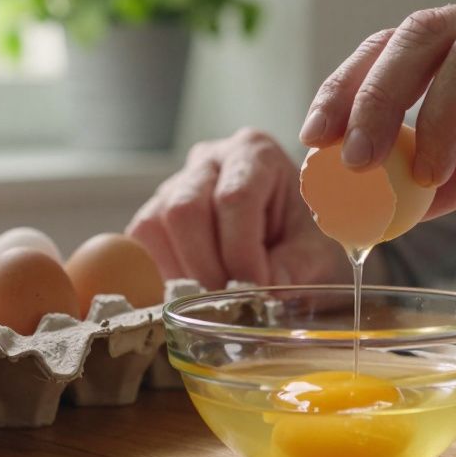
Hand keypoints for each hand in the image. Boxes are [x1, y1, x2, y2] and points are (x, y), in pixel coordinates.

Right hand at [127, 128, 349, 288]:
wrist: (290, 242)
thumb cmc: (303, 241)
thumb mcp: (315, 254)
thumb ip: (293, 269)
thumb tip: (260, 294)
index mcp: (255, 153)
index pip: (234, 198)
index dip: (241, 252)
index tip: (257, 290)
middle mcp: (209, 160)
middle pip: (185, 209)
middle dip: (207, 267)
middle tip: (232, 302)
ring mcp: (174, 184)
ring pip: (154, 225)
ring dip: (183, 273)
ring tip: (216, 300)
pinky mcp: (153, 214)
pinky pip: (140, 244)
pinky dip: (164, 275)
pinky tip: (196, 292)